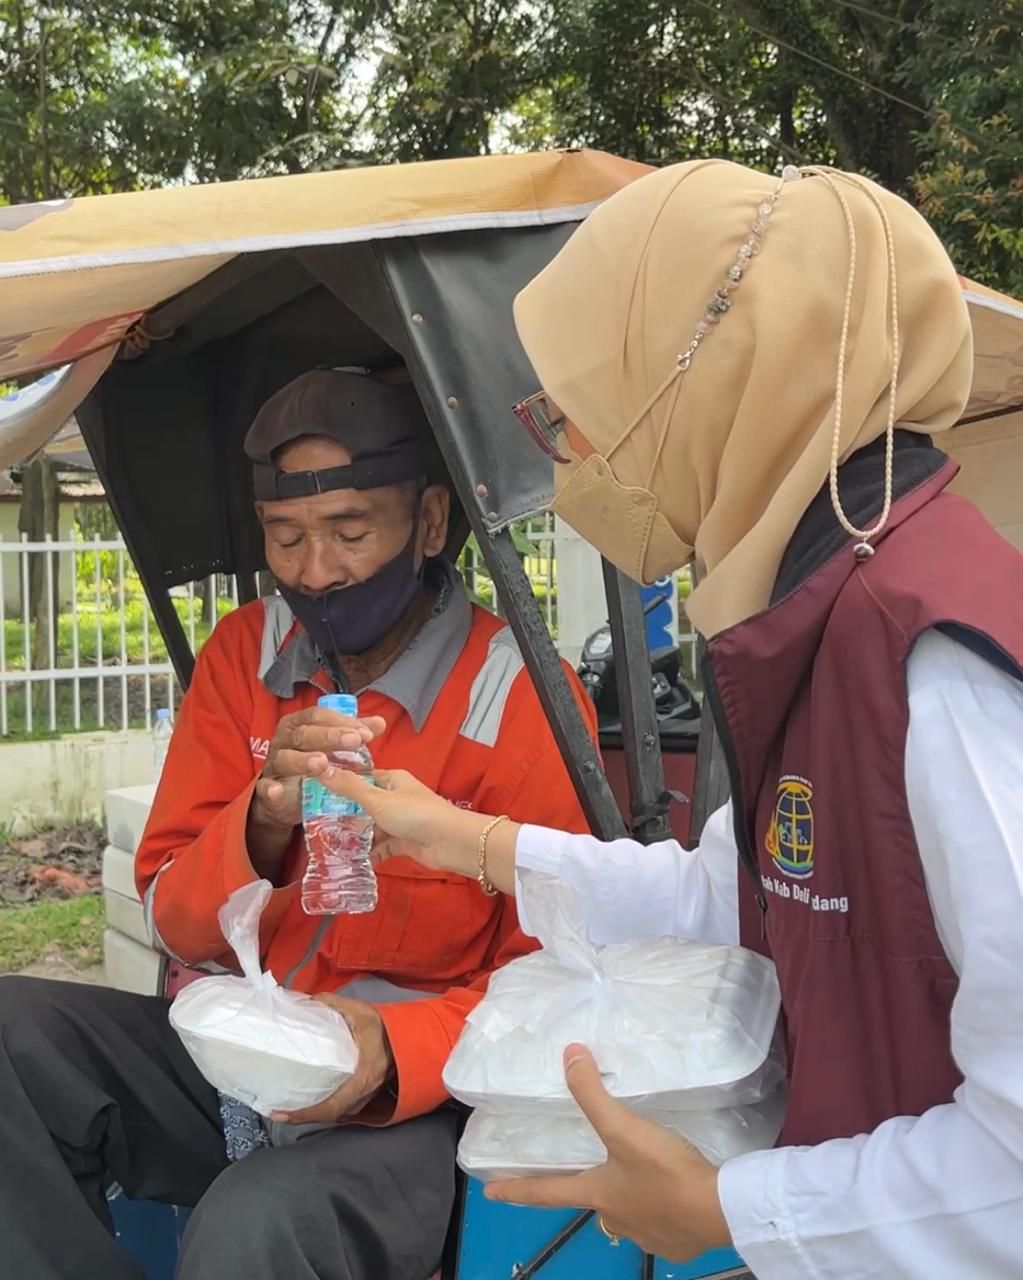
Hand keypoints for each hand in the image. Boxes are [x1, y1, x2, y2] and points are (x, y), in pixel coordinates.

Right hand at [249, 706, 385, 833]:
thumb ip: (353, 734)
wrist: (285, 798)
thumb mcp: (331, 747)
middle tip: (353, 741)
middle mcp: (285, 740)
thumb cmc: (311, 764)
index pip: (319, 716)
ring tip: (322, 763)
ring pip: (286, 758)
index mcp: (299, 724)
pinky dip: (270, 790)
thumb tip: (379, 723)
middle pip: (305, 734)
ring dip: (303, 760)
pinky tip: (277, 791)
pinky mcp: (267, 790)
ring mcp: (274, 764)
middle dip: (329, 736)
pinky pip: (265, 788)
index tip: (365, 732)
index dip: (341, 722)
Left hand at [271, 995, 394, 1124]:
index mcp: (362, 1076)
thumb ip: (333, 1004)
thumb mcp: (359, 1011)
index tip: (281, 1113)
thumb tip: (307, 1001)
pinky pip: (345, 1107)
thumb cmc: (386, 1026)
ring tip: (291, 1109)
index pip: (331, 1106)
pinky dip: (327, 1108)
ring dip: (315, 1114)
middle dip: (304, 1117)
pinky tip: (314, 1101)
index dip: (305, 1114)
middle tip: (279, 1113)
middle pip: (331, 1115)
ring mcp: (368, 1095)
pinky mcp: (369, 1092)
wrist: (414, 1035)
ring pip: (338, 1113)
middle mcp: (364, 1092)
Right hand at [321, 767, 464, 870]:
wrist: (449, 842)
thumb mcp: (377, 799)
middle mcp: (396, 798)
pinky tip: (351, 860)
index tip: (316, 795)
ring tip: (329, 846)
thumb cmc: (415, 814)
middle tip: (317, 826)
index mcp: (392, 780)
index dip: (342, 785)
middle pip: (365, 806)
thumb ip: (349, 788)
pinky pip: (381, 847)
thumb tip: (321, 768)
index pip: (362, 778)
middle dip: (345, 816)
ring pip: (372, 828)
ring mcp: (400, 821)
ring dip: (356, 837)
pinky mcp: (404, 842)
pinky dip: (369, 853)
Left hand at [486, 1046, 731, 1262]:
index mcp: (598, 1194)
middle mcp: (616, 1219)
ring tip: (638, 1180)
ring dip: (627, 1199)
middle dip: (589, 1189)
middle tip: (591, 1174)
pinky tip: (671, 1197)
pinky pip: (658, 1224)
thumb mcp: (624, 1128)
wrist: (719, 1210)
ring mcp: (647, 1235)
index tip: (490, 1193)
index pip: (545, 1192)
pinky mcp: (675, 1241)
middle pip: (592, 1203)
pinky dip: (659, 1210)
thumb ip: (594, 1093)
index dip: (516, 1189)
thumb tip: (569, 1054)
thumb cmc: (664, 1171)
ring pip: (626, 1215)